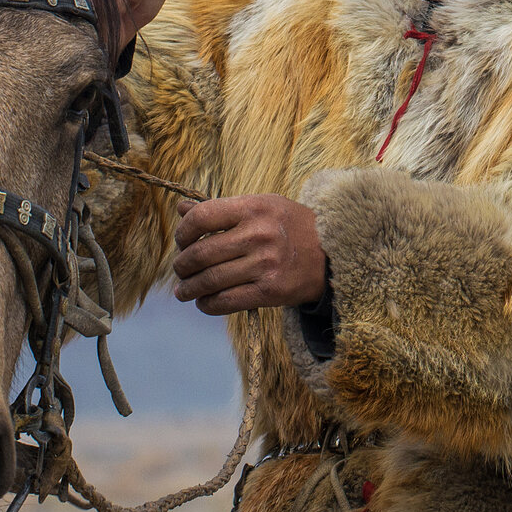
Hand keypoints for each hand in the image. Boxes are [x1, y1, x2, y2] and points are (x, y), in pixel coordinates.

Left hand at [172, 194, 326, 315]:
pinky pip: (227, 301)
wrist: (332, 254)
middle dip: (182, 265)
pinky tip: (204, 302)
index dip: (183, 232)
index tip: (182, 241)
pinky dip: (208, 305)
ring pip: (210, 280)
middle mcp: (258, 235)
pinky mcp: (271, 291)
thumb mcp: (260, 206)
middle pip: (201, 253)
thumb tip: (181, 210)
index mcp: (253, 207)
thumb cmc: (289, 226)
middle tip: (180, 270)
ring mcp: (265, 264)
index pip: (202, 218)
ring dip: (189, 289)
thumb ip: (221, 209)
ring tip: (183, 291)